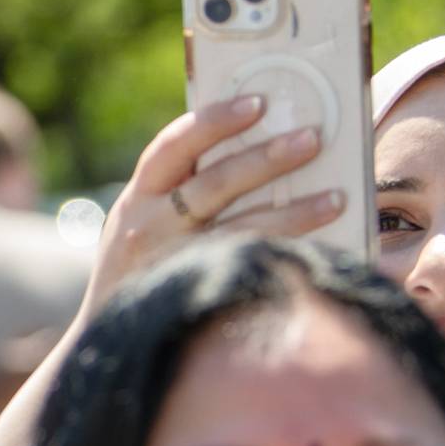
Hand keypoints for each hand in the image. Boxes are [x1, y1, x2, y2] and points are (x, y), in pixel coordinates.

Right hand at [83, 99, 342, 319]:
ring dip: (294, 211)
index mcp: (136, 201)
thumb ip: (178, 193)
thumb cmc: (140, 269)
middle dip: (267, 158)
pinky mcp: (198, 297)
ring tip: (338, 197)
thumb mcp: (142, 225)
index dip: (215, 121)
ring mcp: (173, 266)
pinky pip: (252, 270)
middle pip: (215, 184)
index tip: (258, 103)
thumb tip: (256, 149)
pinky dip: (288, 257)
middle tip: (313, 138)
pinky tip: (320, 250)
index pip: (172, 147)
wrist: (106, 342)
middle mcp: (148, 230)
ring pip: (242, 230)